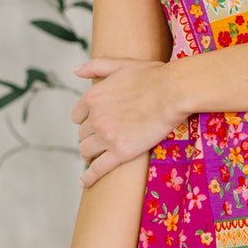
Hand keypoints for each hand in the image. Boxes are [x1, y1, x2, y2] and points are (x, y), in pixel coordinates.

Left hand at [70, 56, 185, 187]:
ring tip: (95, 158)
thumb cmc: (152, 76)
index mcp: (92, 98)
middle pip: (83, 134)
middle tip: (101, 140)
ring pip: (87, 151)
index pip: (77, 116)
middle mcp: (95, 118)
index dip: (85, 121)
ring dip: (90, 154)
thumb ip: (95, 67)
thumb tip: (74, 70)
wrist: (173, 92)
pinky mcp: (120, 153)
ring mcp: (106, 137)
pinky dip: (88, 177)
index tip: (92, 125)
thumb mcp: (120, 64)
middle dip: (90, 137)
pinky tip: (83, 183)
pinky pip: (97, 169)